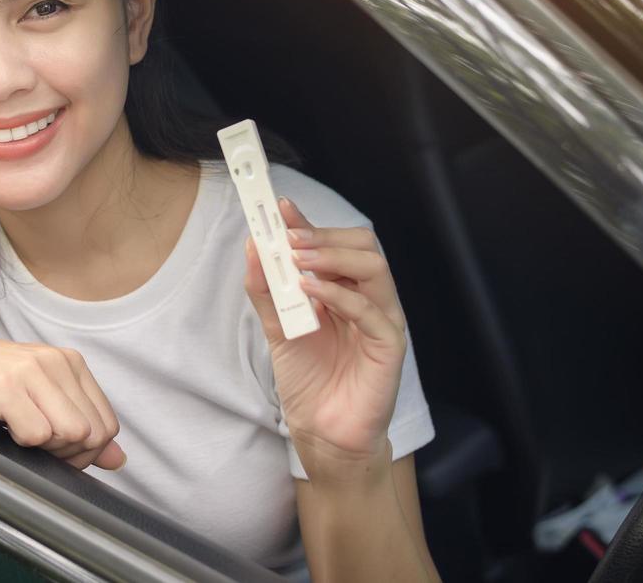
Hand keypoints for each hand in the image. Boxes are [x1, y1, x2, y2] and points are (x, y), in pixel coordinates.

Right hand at [0, 328, 125, 470]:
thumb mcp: (33, 395)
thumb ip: (77, 423)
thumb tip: (118, 459)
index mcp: (68, 363)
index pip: (107, 424)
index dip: (85, 451)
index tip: (53, 449)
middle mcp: (56, 362)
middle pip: (94, 434)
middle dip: (68, 455)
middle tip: (33, 446)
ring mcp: (32, 372)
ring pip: (73, 434)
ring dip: (46, 450)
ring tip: (16, 433)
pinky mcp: (6, 386)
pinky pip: (37, 435)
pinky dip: (21, 443)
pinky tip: (0, 426)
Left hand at [243, 197, 406, 482]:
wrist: (322, 434)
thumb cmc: (308, 381)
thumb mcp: (276, 328)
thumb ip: (266, 290)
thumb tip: (253, 247)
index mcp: (344, 290)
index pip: (335, 244)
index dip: (309, 223)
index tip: (279, 209)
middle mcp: (367, 299)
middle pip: (363, 246)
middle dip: (323, 236)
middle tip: (288, 237)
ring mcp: (382, 320)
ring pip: (374, 268)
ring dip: (332, 257)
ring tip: (296, 258)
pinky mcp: (389, 347)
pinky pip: (372, 311)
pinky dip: (339, 294)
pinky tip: (308, 290)